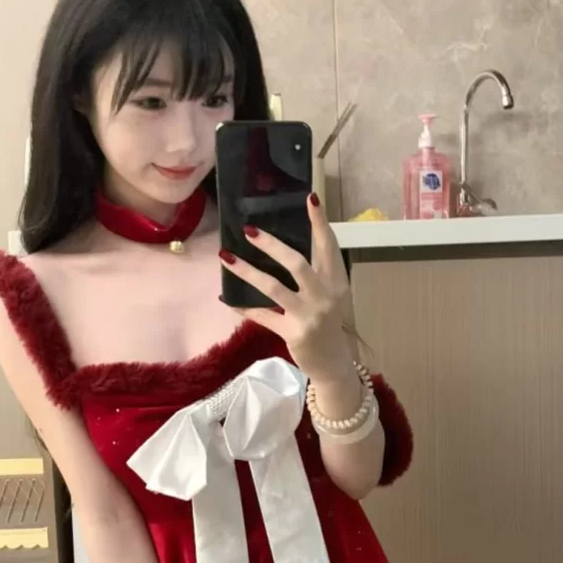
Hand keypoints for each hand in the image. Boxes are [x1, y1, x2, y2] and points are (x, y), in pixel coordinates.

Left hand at [219, 194, 355, 383]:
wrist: (334, 364)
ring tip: (226, 256)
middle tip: (249, 230)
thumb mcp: (329, 295)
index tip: (310, 198)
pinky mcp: (294, 333)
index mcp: (336, 281)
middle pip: (297, 263)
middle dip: (272, 245)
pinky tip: (227, 298)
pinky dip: (244, 307)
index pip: (328, 245)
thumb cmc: (328, 323)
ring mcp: (309, 315)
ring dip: (247, 271)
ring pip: (273, 287)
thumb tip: (283, 245)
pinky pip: (263, 316)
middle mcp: (325, 295)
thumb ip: (316, 272)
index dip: (319, 222)